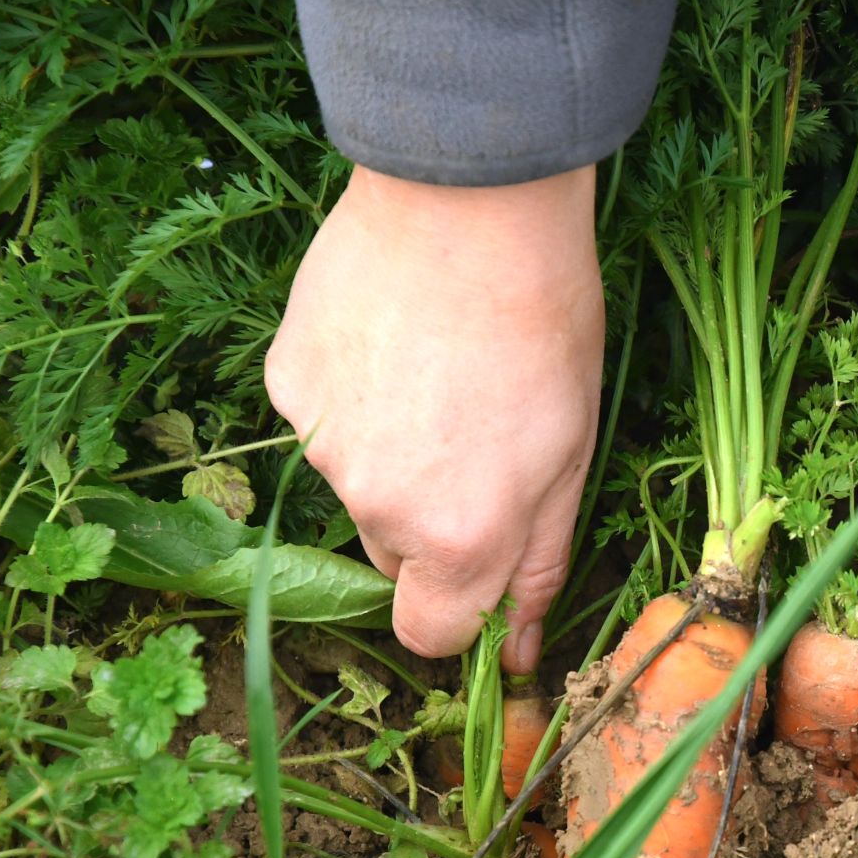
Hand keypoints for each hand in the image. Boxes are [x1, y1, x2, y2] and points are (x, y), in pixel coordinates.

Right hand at [265, 164, 603, 673]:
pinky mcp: (286, 385)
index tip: (483, 560)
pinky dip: (352, 396)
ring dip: (391, 454)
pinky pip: (320, 419)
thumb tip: (520, 654)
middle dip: (430, 525)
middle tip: (476, 438)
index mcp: (458, 540)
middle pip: (394, 557)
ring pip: (356, 485)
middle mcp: (377, 508)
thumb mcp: (571, 456)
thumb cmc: (546, 329)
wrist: (472, 203)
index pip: (430, 635)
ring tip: (440, 372)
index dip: (459, 607)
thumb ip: (538, 565)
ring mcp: (321, 445)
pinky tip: (395, 339)